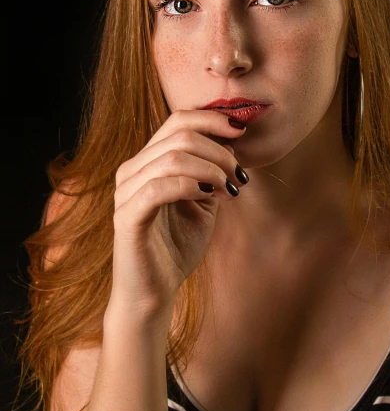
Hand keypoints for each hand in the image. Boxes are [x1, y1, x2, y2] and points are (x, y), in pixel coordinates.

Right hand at [109, 109, 247, 320]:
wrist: (154, 292)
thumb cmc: (177, 246)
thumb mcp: (204, 201)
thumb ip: (212, 171)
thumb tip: (231, 142)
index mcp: (148, 161)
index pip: (178, 120)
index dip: (212, 119)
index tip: (242, 131)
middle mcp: (132, 170)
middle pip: (180, 135)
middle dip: (219, 151)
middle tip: (239, 175)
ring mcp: (126, 192)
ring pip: (174, 158)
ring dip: (211, 170)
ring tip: (230, 190)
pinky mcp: (127, 216)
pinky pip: (159, 187)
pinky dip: (191, 186)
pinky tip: (210, 196)